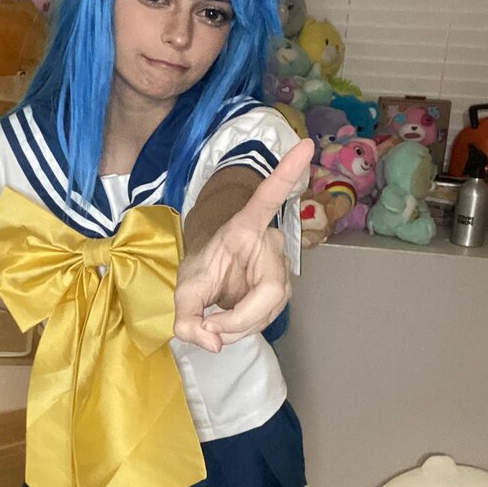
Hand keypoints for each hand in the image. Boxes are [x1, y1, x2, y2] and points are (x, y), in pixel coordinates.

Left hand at [173, 139, 313, 351]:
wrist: (212, 268)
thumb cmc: (201, 267)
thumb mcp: (182, 291)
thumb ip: (186, 317)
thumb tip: (213, 341)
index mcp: (244, 226)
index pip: (267, 199)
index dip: (286, 174)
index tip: (306, 145)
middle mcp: (270, 242)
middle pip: (270, 292)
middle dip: (238, 319)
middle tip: (208, 326)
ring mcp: (280, 266)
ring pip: (269, 310)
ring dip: (238, 327)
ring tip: (213, 321)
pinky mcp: (283, 287)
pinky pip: (268, 316)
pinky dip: (243, 328)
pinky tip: (227, 321)